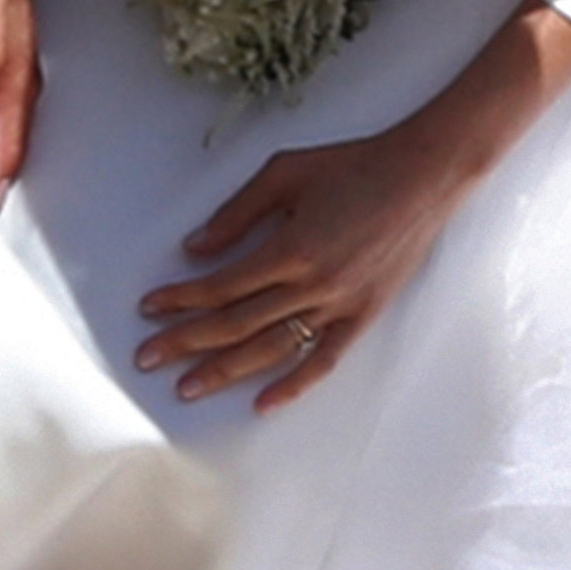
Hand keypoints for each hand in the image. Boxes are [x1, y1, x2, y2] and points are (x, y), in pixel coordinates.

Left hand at [136, 0, 570, 410]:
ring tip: (185, 388)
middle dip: (185, 342)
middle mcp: (313, 285)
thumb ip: (237, 213)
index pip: (221, 286)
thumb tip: (194, 248)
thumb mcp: (285, 172)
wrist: (424, 175)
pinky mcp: (365, 315)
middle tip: (146, 359)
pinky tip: (262, 405)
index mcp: (290, 247)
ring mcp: (341, 305)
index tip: (149, 309)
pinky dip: (294, 385)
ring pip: (272, 348)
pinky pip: (325, 360)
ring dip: (225, 371)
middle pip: (236, 324)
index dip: (181, 299)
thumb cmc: (352, 165)